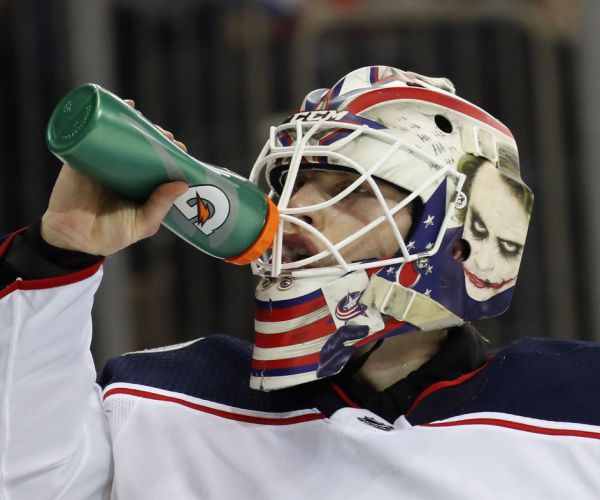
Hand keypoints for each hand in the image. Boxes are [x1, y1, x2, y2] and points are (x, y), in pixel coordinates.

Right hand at [41, 101, 188, 254]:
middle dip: (155, 134)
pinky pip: (91, 132)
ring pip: (119, 134)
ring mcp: (101, 161)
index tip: (180, 147)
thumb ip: (160, 206)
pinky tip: (116, 107)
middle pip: (140, 144)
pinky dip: (102, 116)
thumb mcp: (142, 224)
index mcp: (139, 185)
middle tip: (165, 135)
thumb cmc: (111, 235)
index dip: (169, 152)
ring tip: (145, 120)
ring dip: (133, 122)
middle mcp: (122, 170)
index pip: (157, 162)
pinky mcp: (80, 156)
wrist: (72, 239)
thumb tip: (183, 184)